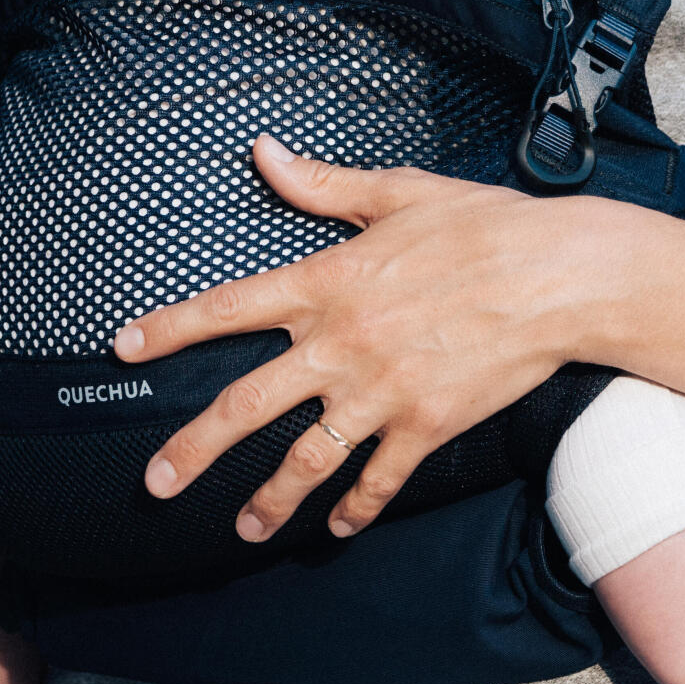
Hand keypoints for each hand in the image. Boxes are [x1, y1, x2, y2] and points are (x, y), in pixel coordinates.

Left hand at [115, 137, 616, 539]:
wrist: (560, 276)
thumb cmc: (481, 224)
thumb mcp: (396, 192)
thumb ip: (321, 185)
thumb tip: (264, 153)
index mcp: (326, 282)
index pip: (227, 308)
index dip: (170, 328)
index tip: (124, 348)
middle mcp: (341, 345)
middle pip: (246, 406)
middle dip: (194, 450)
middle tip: (155, 483)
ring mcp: (382, 393)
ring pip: (306, 460)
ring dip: (269, 501)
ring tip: (242, 530)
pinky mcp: (427, 426)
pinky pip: (379, 479)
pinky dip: (357, 509)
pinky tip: (338, 528)